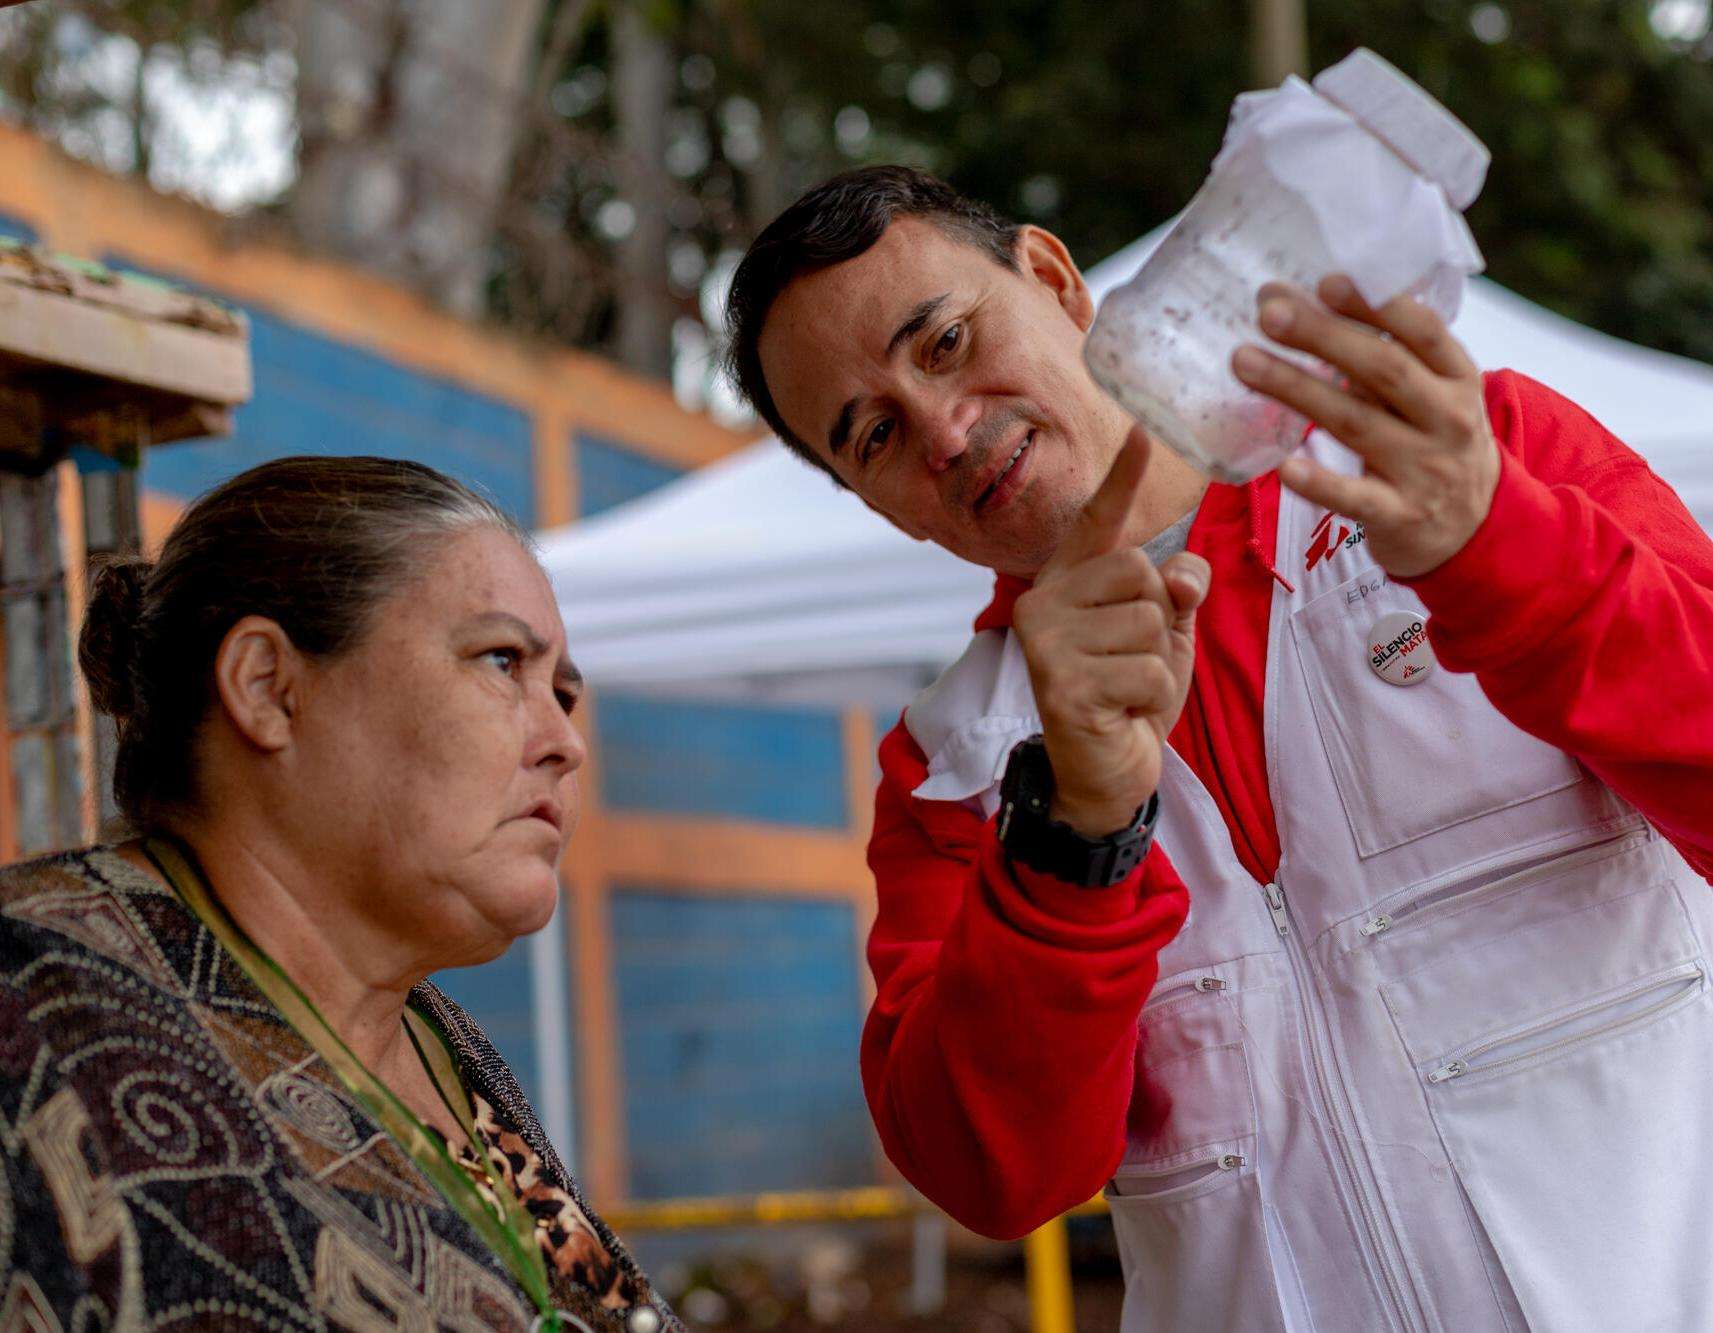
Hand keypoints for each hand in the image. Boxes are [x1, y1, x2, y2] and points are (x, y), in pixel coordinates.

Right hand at [1012, 427, 1210, 837]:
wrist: (1102, 776)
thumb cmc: (1129, 697)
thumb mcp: (1163, 637)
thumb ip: (1175, 593)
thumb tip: (1182, 573)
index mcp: (1067, 583)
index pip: (1099, 521)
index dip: (1123, 477)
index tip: (1144, 431)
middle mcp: (1043, 603)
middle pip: (1140, 571)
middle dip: (1158, 620)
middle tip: (1131, 661)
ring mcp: (1046, 643)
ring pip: (1150, 622)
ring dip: (1158, 664)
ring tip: (1126, 689)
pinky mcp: (1061, 684)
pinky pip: (1149, 670)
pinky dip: (1153, 697)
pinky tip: (1121, 713)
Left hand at [1230, 274, 1500, 578]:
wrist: (1476, 531)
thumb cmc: (1435, 445)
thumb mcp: (1435, 396)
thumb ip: (1390, 357)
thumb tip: (1308, 302)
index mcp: (1458, 378)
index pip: (1423, 331)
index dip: (1375, 305)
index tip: (1325, 281)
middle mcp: (1448, 420)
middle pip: (1382, 370)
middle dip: (1323, 337)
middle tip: (1268, 312)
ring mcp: (1425, 470)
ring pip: (1356, 423)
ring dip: (1297, 389)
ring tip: (1245, 362)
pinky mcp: (1399, 516)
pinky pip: (1355, 498)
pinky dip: (1321, 482)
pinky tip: (1284, 465)